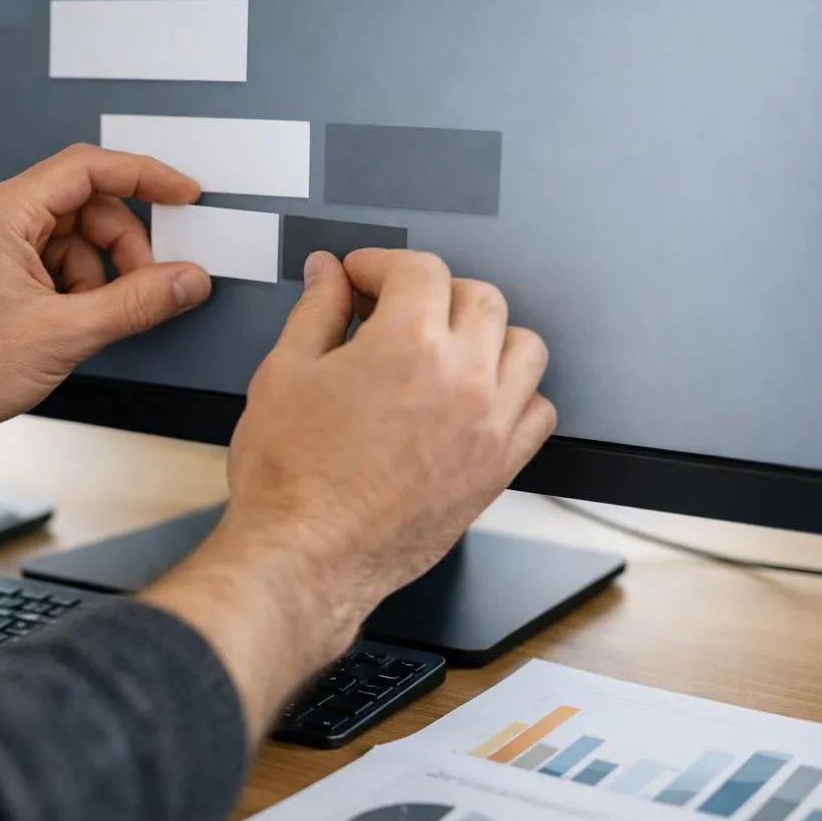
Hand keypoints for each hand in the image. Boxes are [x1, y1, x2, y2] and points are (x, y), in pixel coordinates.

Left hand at [0, 144, 212, 464]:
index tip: (184, 195)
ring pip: (71, 240)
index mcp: (2, 214)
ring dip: (97, 276)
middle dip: (123, 245)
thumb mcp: (62, 335)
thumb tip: (187, 280)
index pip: (87, 169)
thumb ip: (135, 303)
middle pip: (85, 206)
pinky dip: (74, 292)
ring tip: (92, 321)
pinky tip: (69, 328)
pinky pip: (50, 265)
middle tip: (147, 286)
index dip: (144, 176)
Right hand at [144, 249, 554, 735]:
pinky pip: (538, 410)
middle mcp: (464, 379)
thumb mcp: (283, 372)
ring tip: (442, 346)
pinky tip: (473, 398)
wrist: (306, 557)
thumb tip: (328, 276)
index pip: (419, 269)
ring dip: (483, 334)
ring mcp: (489, 426)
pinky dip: (514, 393)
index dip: (381, 263)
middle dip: (432, 292)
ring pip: (523, 346)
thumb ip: (316, 311)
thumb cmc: (290, 479)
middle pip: (478, 297)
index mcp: (409, 344)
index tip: (360, 278)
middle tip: (390, 308)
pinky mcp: (498, 469)